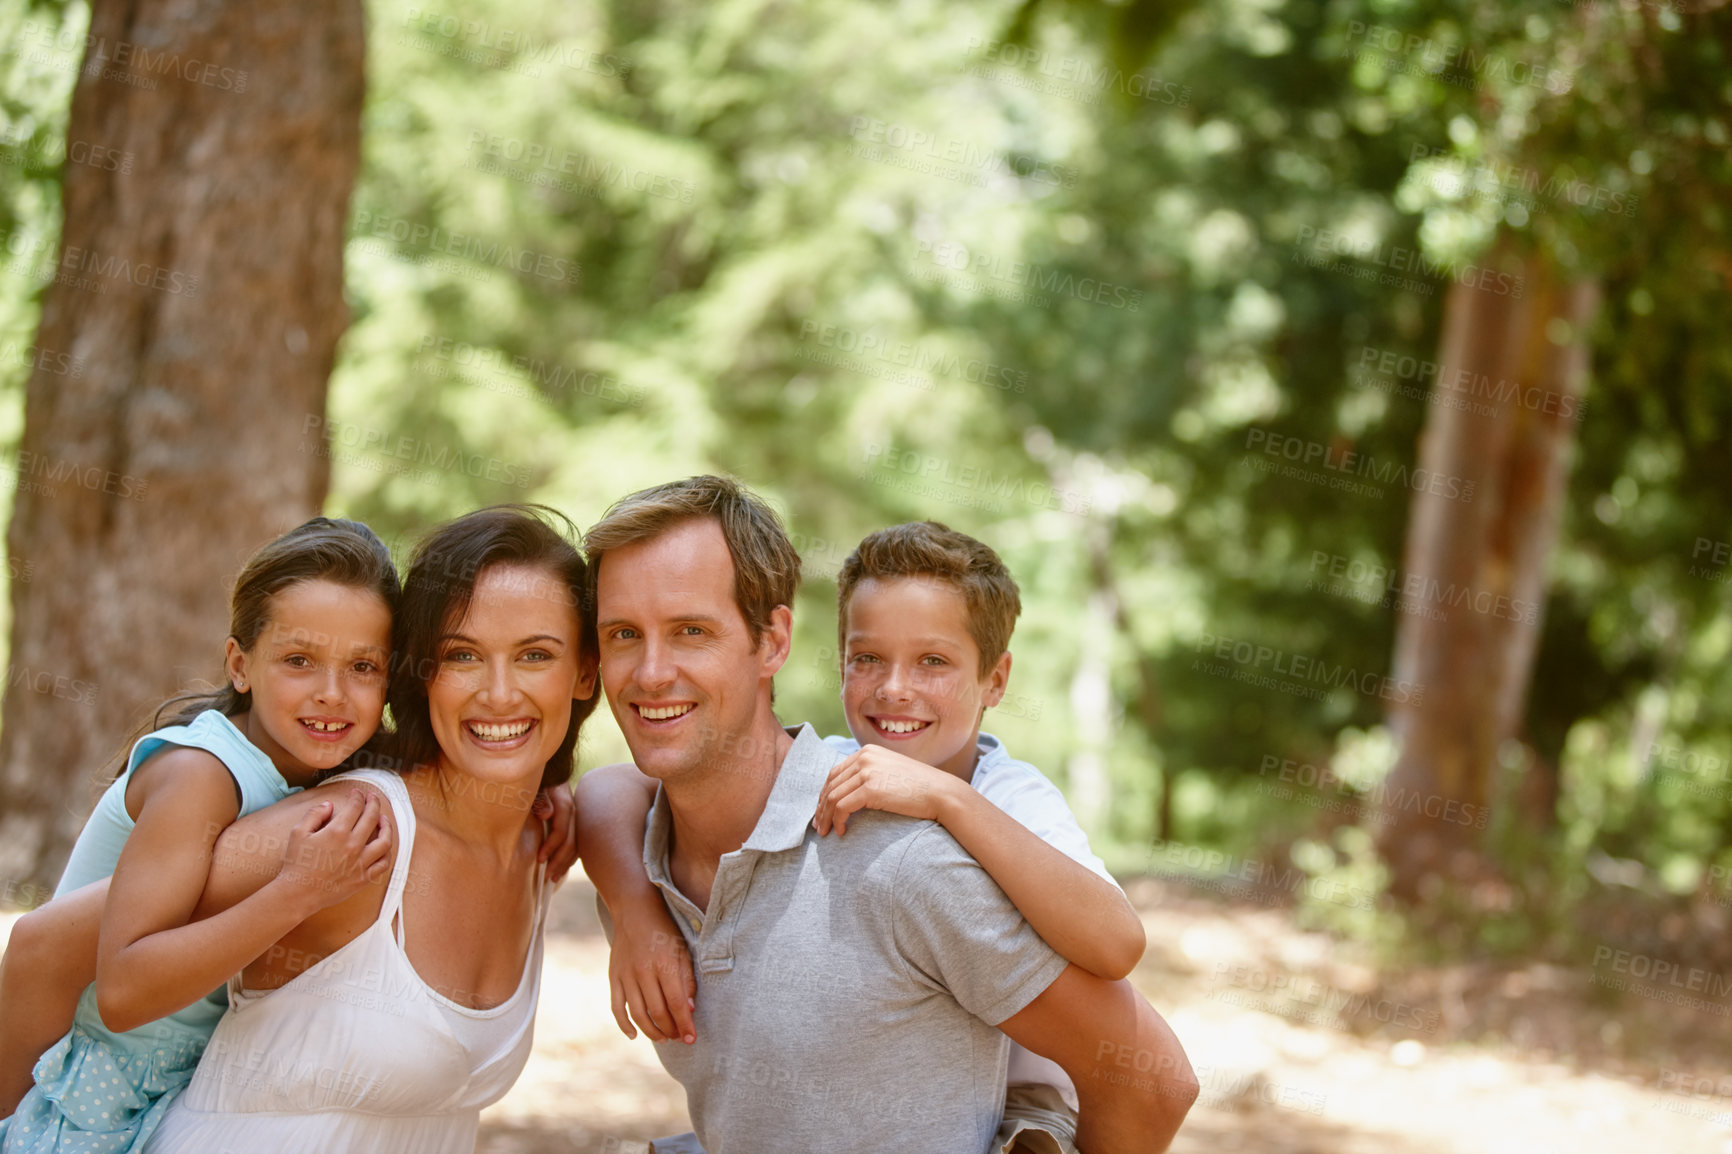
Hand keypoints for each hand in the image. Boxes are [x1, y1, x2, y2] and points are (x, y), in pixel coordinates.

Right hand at [275, 789, 391, 911]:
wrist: (297, 894)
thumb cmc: (296, 863)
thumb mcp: (298, 833)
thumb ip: (314, 814)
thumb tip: (330, 804)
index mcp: (337, 832)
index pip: (355, 807)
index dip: (357, 796)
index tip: (356, 793)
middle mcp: (352, 846)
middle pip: (372, 818)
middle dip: (374, 803)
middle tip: (372, 797)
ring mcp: (360, 863)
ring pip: (385, 841)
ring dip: (387, 826)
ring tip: (383, 819)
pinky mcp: (363, 878)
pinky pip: (383, 864)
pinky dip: (387, 853)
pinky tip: (384, 846)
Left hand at [534, 783, 579, 883]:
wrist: (536, 766)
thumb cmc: (529, 778)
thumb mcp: (532, 784)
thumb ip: (538, 797)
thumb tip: (547, 814)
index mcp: (563, 796)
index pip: (562, 827)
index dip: (552, 845)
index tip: (540, 859)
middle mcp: (571, 806)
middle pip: (572, 838)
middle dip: (560, 859)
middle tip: (548, 876)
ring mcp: (573, 813)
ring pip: (576, 841)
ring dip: (566, 861)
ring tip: (554, 877)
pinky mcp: (570, 819)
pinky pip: (575, 840)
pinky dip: (569, 856)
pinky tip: (561, 867)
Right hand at [608, 895, 696, 1044]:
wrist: (634, 910)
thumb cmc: (665, 930)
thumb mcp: (683, 950)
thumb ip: (687, 980)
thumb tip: (689, 1009)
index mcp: (665, 963)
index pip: (676, 1003)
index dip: (685, 1024)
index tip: (692, 1039)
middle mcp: (644, 971)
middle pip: (658, 1012)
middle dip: (671, 1030)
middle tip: (679, 1037)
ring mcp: (626, 975)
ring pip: (638, 1014)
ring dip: (651, 1031)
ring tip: (664, 1038)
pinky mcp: (614, 976)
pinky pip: (617, 1007)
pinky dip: (624, 1024)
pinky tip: (634, 1035)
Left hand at [813, 745, 960, 835]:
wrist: (942, 793)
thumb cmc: (920, 788)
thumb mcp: (890, 773)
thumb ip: (871, 775)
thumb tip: (850, 793)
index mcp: (867, 751)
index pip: (835, 772)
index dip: (824, 793)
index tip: (822, 811)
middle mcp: (864, 757)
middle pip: (830, 784)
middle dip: (821, 807)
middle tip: (818, 825)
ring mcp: (867, 771)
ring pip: (832, 796)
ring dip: (825, 817)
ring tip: (825, 832)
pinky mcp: (871, 789)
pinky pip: (842, 806)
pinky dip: (837, 821)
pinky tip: (841, 831)